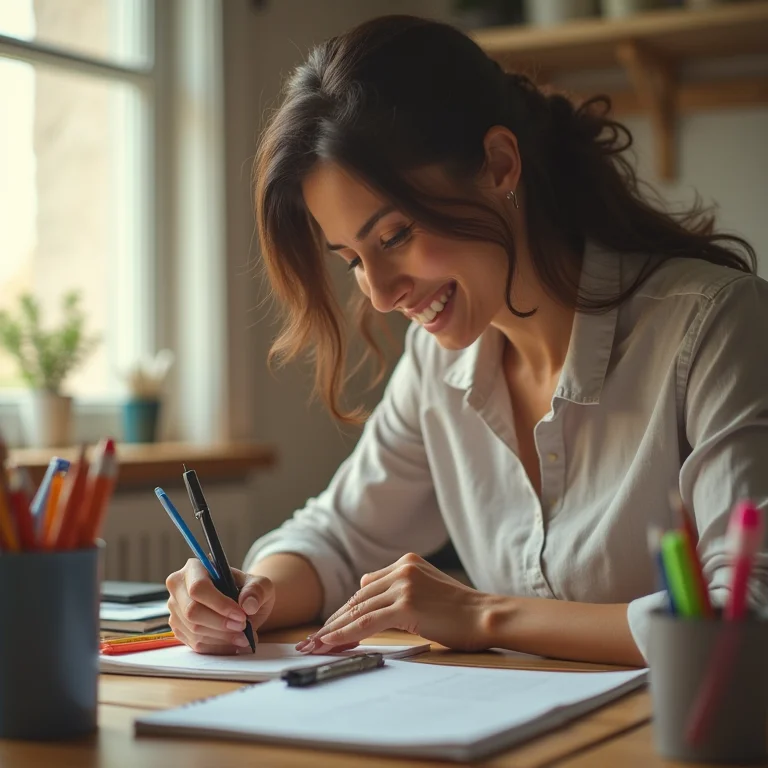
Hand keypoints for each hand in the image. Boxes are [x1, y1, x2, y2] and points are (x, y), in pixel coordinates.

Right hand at [166, 558, 274, 653]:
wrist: (243, 606)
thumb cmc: (249, 591)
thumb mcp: (260, 584)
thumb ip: (257, 590)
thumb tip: (248, 604)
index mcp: (195, 567)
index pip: (198, 587)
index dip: (219, 604)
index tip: (241, 616)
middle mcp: (179, 587)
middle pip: (192, 611)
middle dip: (221, 623)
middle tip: (244, 628)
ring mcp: (176, 609)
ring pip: (194, 630)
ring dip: (222, 638)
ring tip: (244, 637)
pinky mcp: (179, 629)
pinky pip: (195, 644)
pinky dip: (217, 647)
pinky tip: (233, 643)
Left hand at [296, 553, 490, 653]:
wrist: (485, 616)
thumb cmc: (460, 611)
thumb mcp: (426, 588)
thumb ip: (398, 588)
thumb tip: (365, 590)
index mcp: (406, 562)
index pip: (366, 588)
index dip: (345, 610)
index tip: (327, 628)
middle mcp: (402, 568)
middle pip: (358, 598)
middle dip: (333, 621)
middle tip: (312, 641)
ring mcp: (403, 584)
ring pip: (358, 610)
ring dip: (333, 630)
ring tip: (315, 647)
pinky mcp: (406, 604)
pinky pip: (367, 622)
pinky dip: (345, 634)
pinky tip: (331, 644)